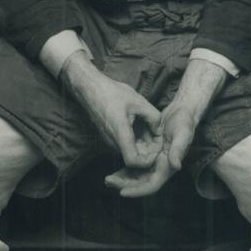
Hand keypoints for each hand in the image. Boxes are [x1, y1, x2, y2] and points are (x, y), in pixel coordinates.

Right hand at [62, 53, 160, 168]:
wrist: (91, 88)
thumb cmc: (112, 93)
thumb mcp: (139, 101)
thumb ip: (153, 117)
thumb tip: (159, 131)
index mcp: (120, 133)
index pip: (133, 161)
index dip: (148, 160)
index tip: (157, 149)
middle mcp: (113, 141)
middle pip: (134, 157)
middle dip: (150, 150)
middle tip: (159, 135)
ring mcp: (111, 140)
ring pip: (131, 150)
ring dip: (144, 143)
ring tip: (152, 128)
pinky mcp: (110, 136)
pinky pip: (126, 143)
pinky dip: (137, 139)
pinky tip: (143, 125)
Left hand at [104, 102, 197, 197]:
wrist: (181, 113)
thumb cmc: (184, 122)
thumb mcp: (183, 133)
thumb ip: (178, 150)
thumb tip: (176, 166)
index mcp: (167, 167)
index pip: (152, 185)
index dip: (138, 191)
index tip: (122, 192)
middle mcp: (160, 168)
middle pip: (141, 184)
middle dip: (125, 185)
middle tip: (108, 182)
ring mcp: (153, 163)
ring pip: (136, 177)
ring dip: (122, 180)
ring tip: (108, 180)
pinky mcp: (147, 156)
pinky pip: (134, 168)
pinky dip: (124, 171)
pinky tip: (113, 172)